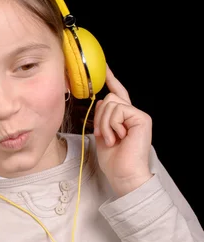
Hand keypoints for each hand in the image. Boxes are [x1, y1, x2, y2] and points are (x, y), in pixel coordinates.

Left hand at [93, 65, 152, 196]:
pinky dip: (111, 125)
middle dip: (99, 117)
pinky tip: (118, 137)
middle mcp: (133, 114)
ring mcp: (138, 115)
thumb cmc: (114, 161)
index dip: (111, 80)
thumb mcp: (102, 134)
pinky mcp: (141, 118)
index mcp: (124, 117)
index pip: (117, 94)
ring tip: (111, 139)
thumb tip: (100, 101)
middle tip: (102, 135)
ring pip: (110, 103)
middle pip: (109, 98)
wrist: (124, 174)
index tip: (104, 67)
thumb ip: (102, 117)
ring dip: (104, 124)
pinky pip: (118, 110)